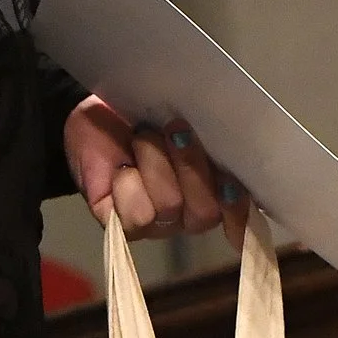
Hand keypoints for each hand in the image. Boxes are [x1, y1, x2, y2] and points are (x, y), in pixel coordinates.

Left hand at [63, 96, 248, 250]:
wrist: (98, 113)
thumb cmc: (146, 114)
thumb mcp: (180, 116)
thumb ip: (209, 132)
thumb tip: (227, 134)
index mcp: (215, 190)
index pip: (239, 217)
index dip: (239, 210)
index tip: (231, 184)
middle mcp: (189, 213)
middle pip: (206, 211)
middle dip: (191, 165)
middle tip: (175, 129)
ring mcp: (157, 224)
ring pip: (170, 206)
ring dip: (155, 163)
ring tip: (141, 137)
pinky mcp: (122, 224)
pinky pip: (136, 215)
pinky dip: (128, 183)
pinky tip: (122, 166)